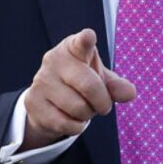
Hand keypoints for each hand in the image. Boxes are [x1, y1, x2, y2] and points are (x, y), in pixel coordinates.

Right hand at [21, 28, 135, 150]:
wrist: (48, 102)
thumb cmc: (80, 84)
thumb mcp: (100, 80)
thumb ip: (116, 86)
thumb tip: (130, 93)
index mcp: (73, 47)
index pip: (81, 43)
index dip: (85, 40)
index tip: (89, 37)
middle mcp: (54, 60)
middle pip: (89, 86)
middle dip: (103, 102)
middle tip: (103, 106)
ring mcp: (41, 80)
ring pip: (78, 108)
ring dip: (87, 115)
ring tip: (82, 108)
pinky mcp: (33, 102)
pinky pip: (66, 123)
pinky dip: (76, 127)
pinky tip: (70, 118)